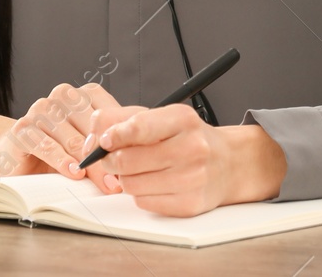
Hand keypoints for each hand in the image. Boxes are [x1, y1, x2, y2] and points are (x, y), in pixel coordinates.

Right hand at [0, 82, 136, 194]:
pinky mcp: (22, 128)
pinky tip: (73, 173)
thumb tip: (150, 149)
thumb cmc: (59, 150)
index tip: (140, 159)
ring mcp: (40, 110)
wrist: (15, 155)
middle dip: (110, 157)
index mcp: (82, 95)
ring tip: (105, 182)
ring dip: (90, 163)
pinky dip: (62, 160)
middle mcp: (62, 96)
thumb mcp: (89, 144)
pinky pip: (46, 145)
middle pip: (93, 127)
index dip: (125, 137)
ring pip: (72, 137)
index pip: (110, 111)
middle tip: (123, 180)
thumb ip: (113, 142)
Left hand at [90, 102, 287, 216]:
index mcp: (181, 120)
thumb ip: (122, 118)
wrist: (227, 163)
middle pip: (127, 160)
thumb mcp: (160, 116)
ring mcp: (192, 178)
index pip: (138, 127)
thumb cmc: (187, 138)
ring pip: (131, 184)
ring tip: (138, 170)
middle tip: (112, 158)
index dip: (113, 135)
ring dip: (125, 178)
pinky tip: (154, 184)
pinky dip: (141, 194)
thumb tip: (94, 136)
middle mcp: (191, 148)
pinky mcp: (190, 204)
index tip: (103, 140)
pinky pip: (143, 202)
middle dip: (111, 160)